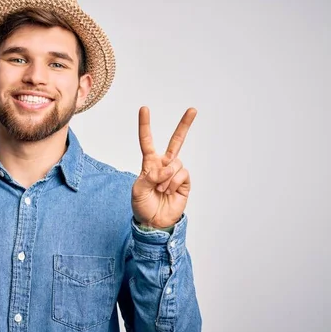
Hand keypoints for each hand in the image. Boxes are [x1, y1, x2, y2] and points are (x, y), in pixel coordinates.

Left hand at [132, 106, 196, 227]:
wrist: (154, 222)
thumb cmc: (142, 205)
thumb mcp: (138, 190)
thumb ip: (149, 176)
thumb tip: (165, 169)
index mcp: (149, 163)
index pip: (147, 141)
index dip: (145, 125)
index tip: (144, 108)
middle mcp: (164, 165)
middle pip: (176, 141)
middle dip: (185, 125)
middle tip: (193, 110)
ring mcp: (176, 173)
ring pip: (176, 164)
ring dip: (166, 179)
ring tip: (160, 191)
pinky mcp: (185, 182)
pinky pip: (182, 174)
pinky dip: (174, 183)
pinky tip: (169, 192)